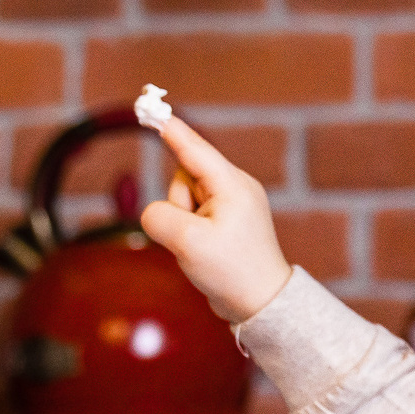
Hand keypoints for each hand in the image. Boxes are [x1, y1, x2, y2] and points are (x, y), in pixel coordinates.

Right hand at [138, 111, 292, 323]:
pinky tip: (207, 253)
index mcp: (232, 186)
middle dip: (178, 207)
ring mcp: (233, 205)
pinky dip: (190, 234)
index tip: (152, 109)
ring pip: (185, 199)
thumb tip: (155, 214)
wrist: (262, 304)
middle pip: (184, 178)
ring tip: (205, 249)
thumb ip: (159, 218)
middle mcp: (236, 188)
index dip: (171, 130)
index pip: (194, 149)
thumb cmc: (232, 272)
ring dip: (183, 224)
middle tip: (195, 238)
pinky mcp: (227, 221)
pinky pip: (193, 216)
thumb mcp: (188, 244)